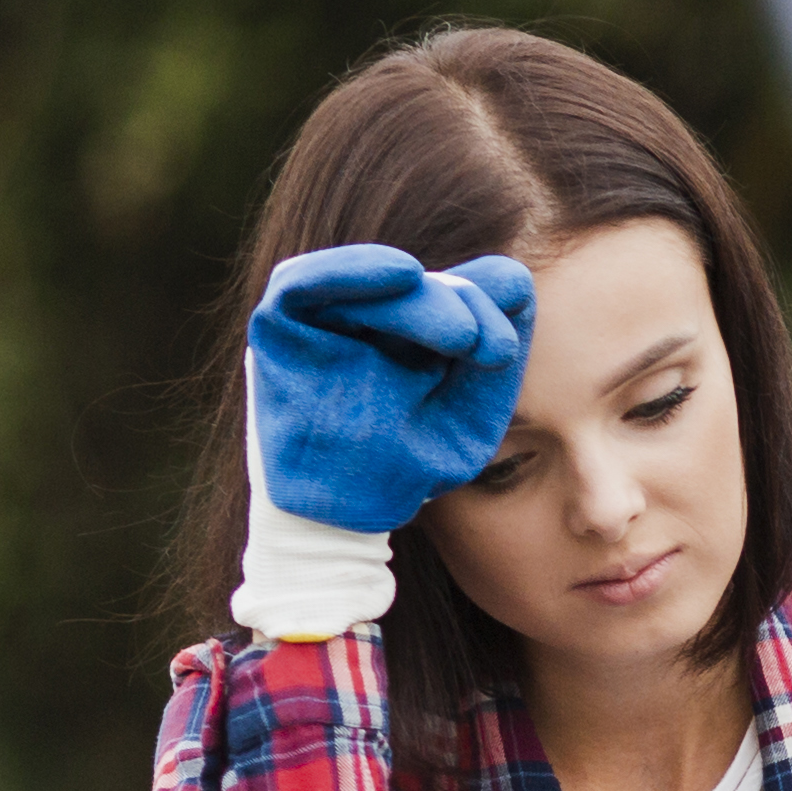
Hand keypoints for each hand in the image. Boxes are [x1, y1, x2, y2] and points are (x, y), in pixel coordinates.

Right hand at [249, 244, 536, 534]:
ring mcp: (317, 322)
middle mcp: (359, 319)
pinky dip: (350, 268)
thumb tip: (513, 275)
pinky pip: (303, 281)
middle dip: (456, 303)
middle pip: (412, 284)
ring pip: (368, 280)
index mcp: (407, 332)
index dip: (483, 302)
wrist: (349, 521)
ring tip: (458, 333)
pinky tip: (401, 273)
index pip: (449, 291)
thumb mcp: (469, 413)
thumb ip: (493, 348)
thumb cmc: (409, 467)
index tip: (502, 347)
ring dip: (419, 297)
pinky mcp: (277, 329)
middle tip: (485, 344)